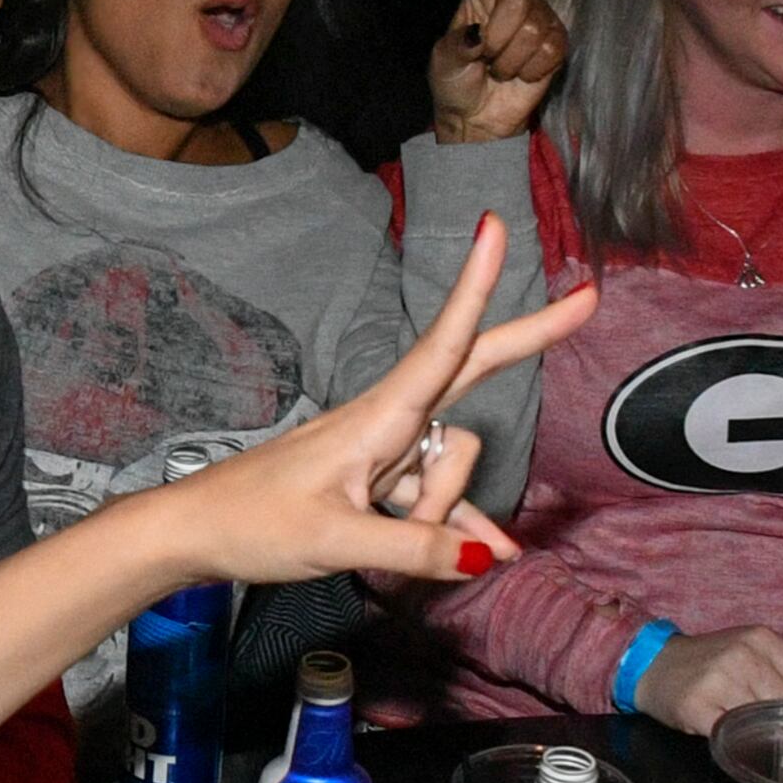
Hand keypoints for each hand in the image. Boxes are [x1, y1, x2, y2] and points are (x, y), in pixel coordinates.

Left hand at [148, 217, 595, 591]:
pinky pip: (436, 501)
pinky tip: (492, 554)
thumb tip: (488, 552)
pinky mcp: (377, 483)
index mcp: (377, 417)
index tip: (493, 228)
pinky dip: (457, 528)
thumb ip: (415, 550)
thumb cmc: (253, 524)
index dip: (474, 287)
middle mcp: (387, 422)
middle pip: (471, 371)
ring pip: (451, 465)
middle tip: (588, 300)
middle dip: (527, 341)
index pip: (444, 343)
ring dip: (441, 513)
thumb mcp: (336, 543)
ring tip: (379, 544)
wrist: (194, 533)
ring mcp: (385, 452)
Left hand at [427, 0, 565, 142]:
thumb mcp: (444, 60)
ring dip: (510, 58)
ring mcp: (540, 16)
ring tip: (500, 66)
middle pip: (516, 1)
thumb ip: (458, 45)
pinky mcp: (558, 42)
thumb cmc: (454, 81)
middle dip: (495, 38)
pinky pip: (549, 50)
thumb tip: (478, 36)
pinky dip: (529, 69)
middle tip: (484, 56)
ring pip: (532, 29)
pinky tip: (520, 74)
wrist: (475, 117)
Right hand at [636, 625, 782, 735]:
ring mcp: (718, 679)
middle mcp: (743, 655)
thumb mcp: (755, 646)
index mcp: (763, 639)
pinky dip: (737, 742)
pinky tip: (737, 742)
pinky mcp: (696, 706)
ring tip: (765, 741)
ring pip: (763, 721)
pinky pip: (731, 734)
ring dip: (766, 736)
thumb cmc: (712, 661)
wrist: (653, 665)